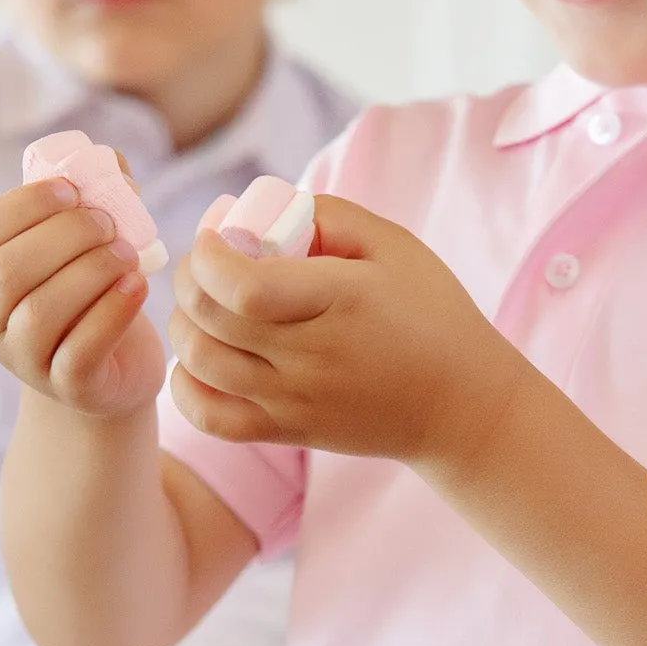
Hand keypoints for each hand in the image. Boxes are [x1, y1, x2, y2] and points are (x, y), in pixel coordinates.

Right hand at [0, 181, 164, 420]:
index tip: (71, 190)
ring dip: (89, 273)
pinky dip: (112, 313)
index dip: (22, 205)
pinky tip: (138, 287)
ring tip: (128, 254)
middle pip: (7, 272)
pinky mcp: (69, 388)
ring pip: (38, 314)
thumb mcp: (87, 244)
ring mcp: (24, 360)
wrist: (116, 371)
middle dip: (63, 237)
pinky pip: (80, 352)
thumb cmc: (94, 293)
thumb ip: (96, 195)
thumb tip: (108, 160)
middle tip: (109, 224)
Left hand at [166, 196, 521, 464]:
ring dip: (185, 325)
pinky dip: (185, 386)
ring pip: (199, 363)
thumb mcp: (394, 246)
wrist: (461, 405)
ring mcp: (296, 400)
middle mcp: (312, 356)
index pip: (241, 286)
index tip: (215, 236)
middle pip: (208, 319)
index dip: (207, 255)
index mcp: (340, 301)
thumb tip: (259, 214)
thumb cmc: (430, 314)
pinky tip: (202, 360)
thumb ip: (326, 215)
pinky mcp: (289, 431)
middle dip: (188, 279)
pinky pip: (209, 417)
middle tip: (206, 263)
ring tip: (206, 306)